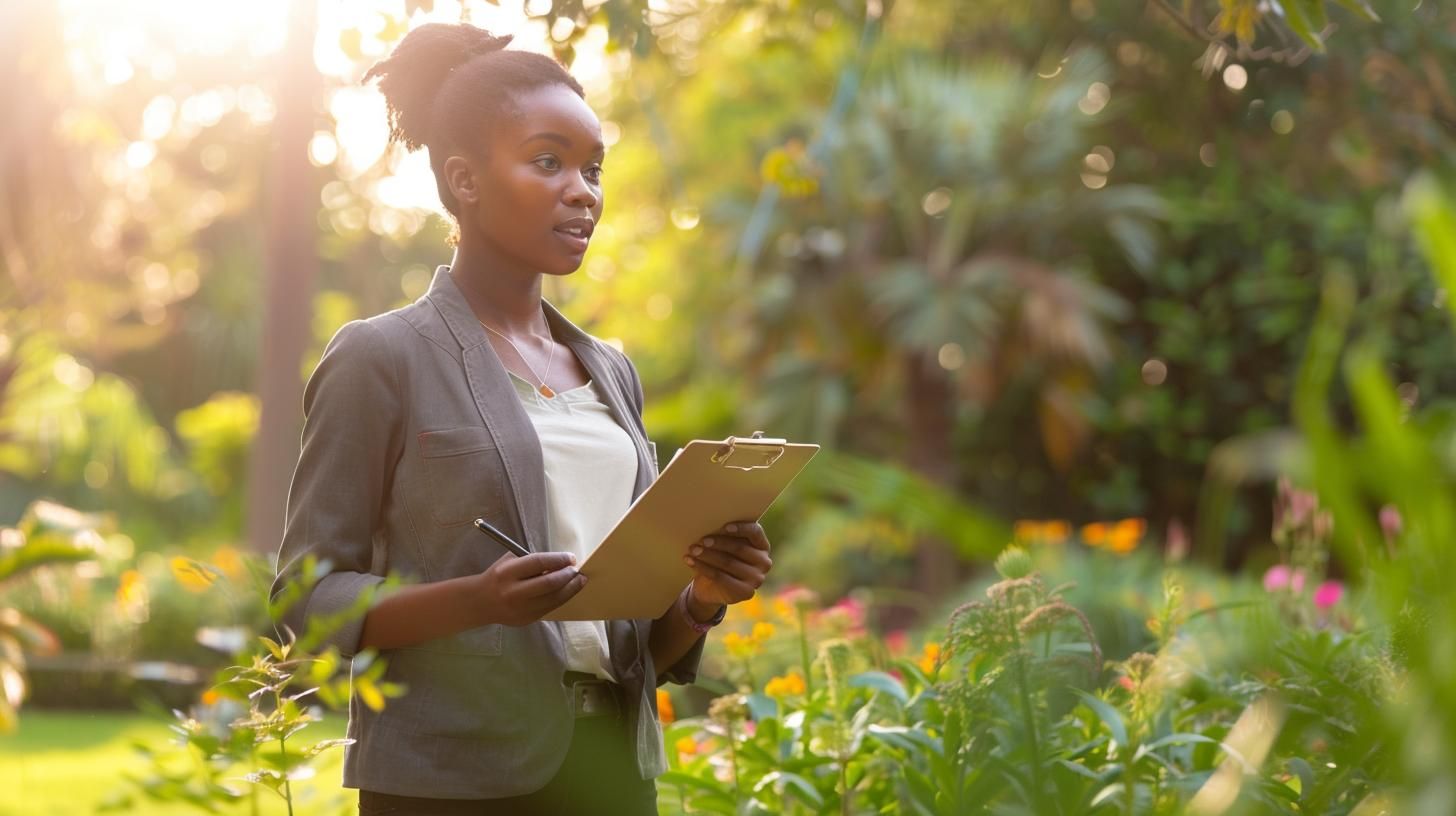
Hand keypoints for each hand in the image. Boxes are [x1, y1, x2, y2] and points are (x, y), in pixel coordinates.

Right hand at [472, 552, 587, 626]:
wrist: (481, 602)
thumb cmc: (498, 577)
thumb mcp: (509, 562)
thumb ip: (531, 562)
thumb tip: (560, 562)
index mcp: (507, 573)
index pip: (538, 563)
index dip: (558, 559)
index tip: (571, 558)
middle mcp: (513, 592)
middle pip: (549, 583)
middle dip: (568, 576)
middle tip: (578, 570)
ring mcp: (521, 609)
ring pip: (553, 599)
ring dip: (571, 589)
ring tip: (580, 581)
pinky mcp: (527, 620)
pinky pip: (550, 608)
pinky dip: (561, 598)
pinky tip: (568, 591)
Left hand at [683, 521, 772, 610]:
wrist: (712, 588)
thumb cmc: (720, 558)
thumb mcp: (723, 546)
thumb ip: (723, 536)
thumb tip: (708, 524)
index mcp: (762, 545)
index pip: (755, 532)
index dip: (740, 528)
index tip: (724, 526)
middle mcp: (764, 562)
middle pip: (739, 548)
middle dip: (718, 543)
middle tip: (700, 540)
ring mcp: (757, 579)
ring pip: (728, 563)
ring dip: (707, 555)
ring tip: (692, 550)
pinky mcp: (745, 592)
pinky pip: (721, 577)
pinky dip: (703, 568)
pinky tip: (691, 561)